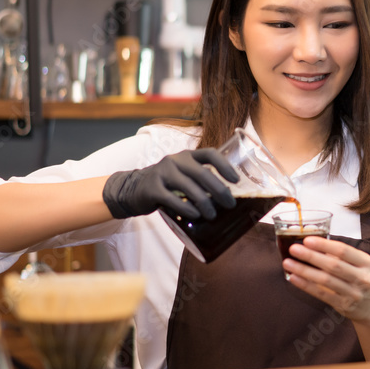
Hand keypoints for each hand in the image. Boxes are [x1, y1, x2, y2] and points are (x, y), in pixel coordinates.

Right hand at [102, 148, 238, 219]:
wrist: (133, 189)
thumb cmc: (167, 184)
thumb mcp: (184, 176)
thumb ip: (201, 181)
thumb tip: (228, 198)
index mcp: (187, 156)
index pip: (210, 154)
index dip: (225, 166)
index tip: (236, 180)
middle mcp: (175, 160)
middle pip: (202, 173)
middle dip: (219, 190)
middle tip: (230, 204)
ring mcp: (163, 173)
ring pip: (189, 187)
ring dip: (204, 203)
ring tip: (213, 215)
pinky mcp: (152, 189)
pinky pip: (173, 199)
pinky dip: (186, 208)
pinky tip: (195, 215)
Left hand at [283, 237, 369, 322]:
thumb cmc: (359, 280)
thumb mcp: (358, 265)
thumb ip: (339, 255)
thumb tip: (311, 244)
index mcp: (365, 262)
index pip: (343, 250)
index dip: (324, 245)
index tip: (307, 240)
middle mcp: (361, 277)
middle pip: (333, 265)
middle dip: (311, 256)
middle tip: (294, 249)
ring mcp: (353, 293)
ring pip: (325, 280)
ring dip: (304, 270)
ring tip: (288, 263)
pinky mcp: (343, 305)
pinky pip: (321, 294)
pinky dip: (306, 285)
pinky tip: (293, 277)